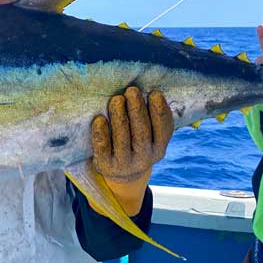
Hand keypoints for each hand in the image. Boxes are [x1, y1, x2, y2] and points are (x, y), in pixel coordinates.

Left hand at [90, 87, 172, 214]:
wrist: (121, 171)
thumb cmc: (136, 141)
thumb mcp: (150, 135)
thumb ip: (152, 117)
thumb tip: (151, 90)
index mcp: (159, 148)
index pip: (163, 129)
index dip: (159, 111)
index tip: (154, 93)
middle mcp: (144, 158)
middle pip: (141, 132)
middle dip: (137, 110)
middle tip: (132, 91)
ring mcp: (125, 164)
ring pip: (122, 139)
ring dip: (120, 117)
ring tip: (117, 99)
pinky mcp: (105, 165)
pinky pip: (102, 148)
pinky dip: (101, 134)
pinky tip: (99, 119)